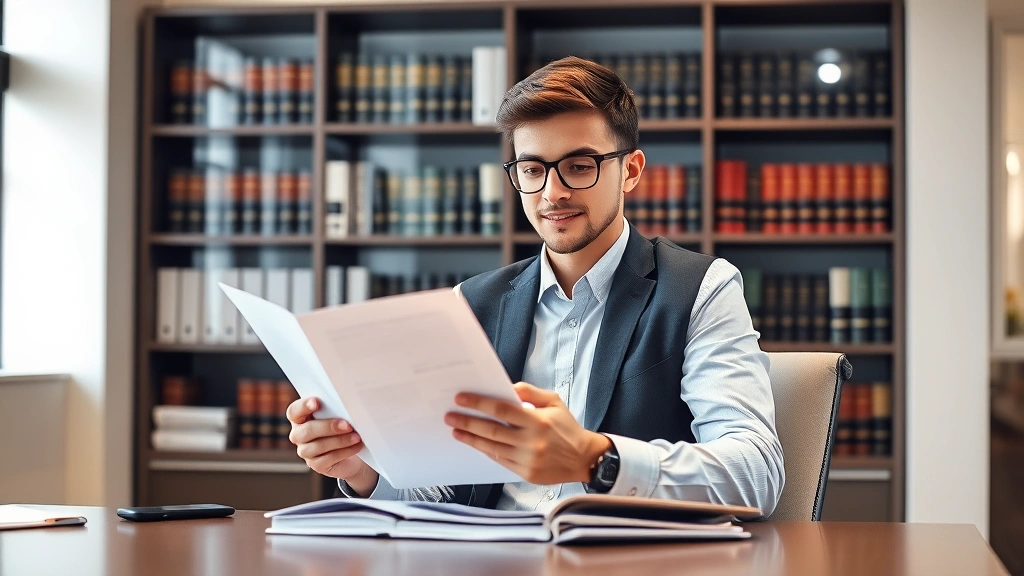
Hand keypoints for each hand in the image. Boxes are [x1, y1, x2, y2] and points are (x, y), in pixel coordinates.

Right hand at [286, 397, 377, 494]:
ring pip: (319, 446)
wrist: (351, 454)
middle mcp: (299, 435)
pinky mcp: (316, 465)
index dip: (303, 406)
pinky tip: (356, 446)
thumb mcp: (337, 416)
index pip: (294, 411)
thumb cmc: (341, 428)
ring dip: (340, 440)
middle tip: (347, 425)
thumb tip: (346, 404)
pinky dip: (345, 451)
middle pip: (307, 430)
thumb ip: (334, 409)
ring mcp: (305, 452)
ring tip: (356, 437)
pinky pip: (329, 458)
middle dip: (328, 427)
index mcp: (300, 418)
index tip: (317, 402)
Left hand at [444, 382, 612, 484]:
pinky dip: (486, 451)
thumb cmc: (567, 427)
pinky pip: (500, 461)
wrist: (584, 459)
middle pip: (492, 430)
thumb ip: (529, 393)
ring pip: (492, 448)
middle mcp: (532, 441)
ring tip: (456, 430)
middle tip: (450, 415)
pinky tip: (475, 443)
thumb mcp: (554, 402)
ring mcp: (528, 460)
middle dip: (468, 422)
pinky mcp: (526, 474)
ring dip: (471, 438)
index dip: (479, 404)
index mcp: (538, 421)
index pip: (502, 410)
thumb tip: (505, 389)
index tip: (461, 399)